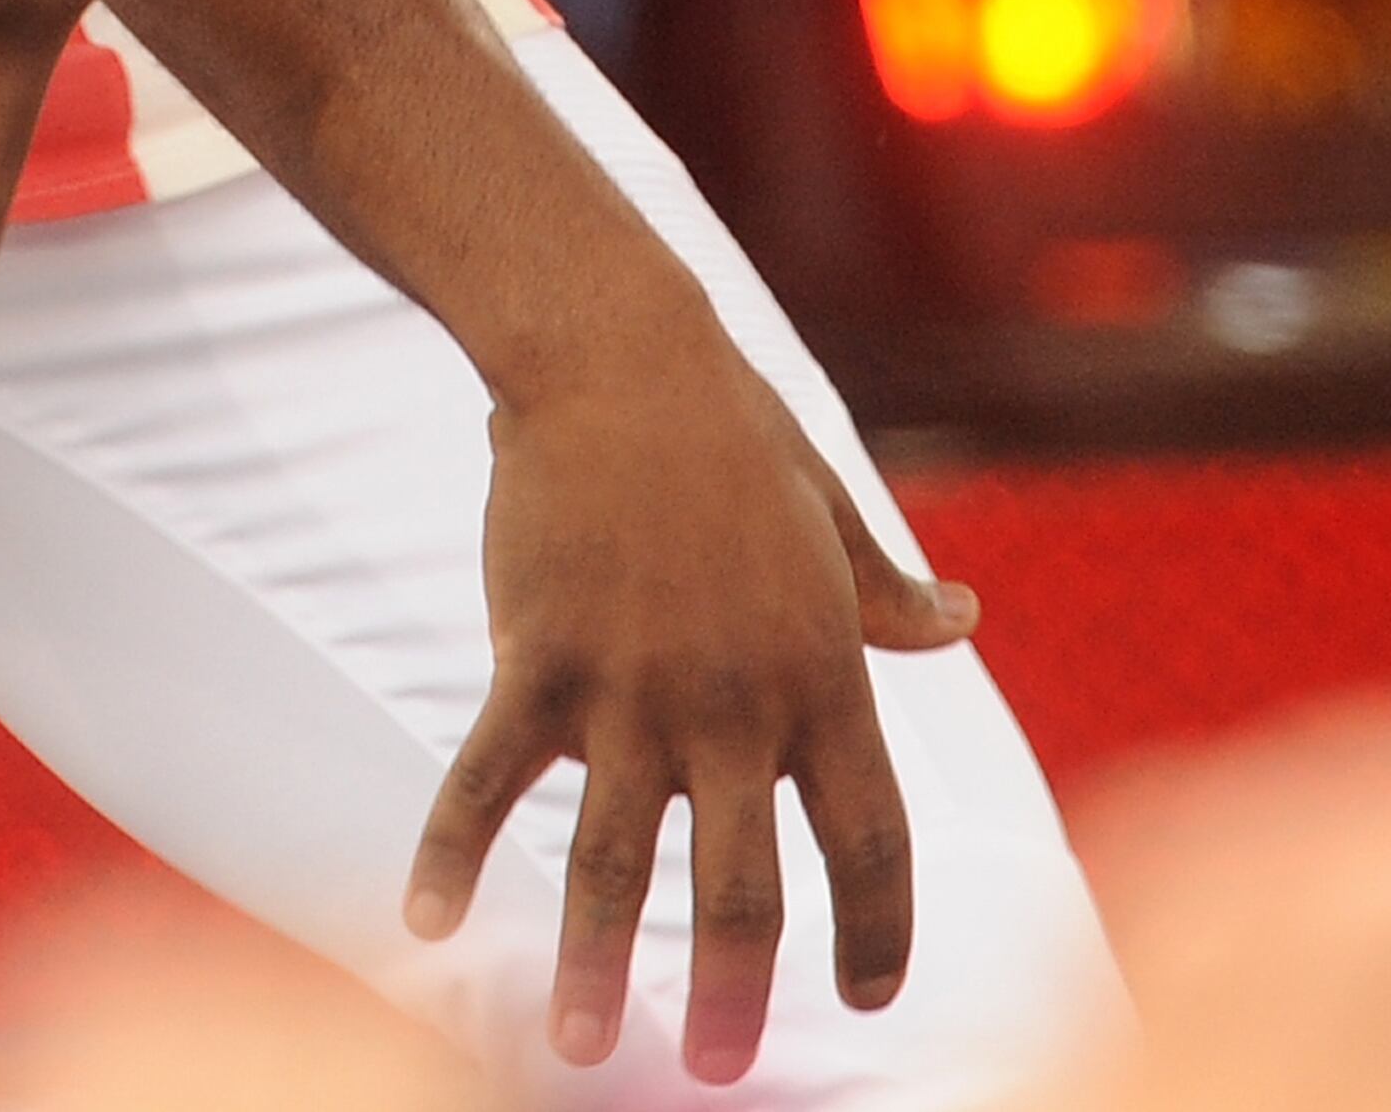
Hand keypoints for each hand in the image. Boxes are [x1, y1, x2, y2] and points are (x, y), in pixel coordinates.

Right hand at [403, 292, 976, 1083]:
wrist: (614, 351)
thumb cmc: (730, 432)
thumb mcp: (827, 514)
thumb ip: (888, 592)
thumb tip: (964, 622)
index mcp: (823, 675)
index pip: (874, 839)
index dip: (880, 931)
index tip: (871, 1000)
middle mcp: (734, 701)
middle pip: (743, 888)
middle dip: (733, 994)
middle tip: (716, 1072)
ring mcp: (629, 686)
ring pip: (614, 862)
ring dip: (595, 966)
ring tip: (580, 1050)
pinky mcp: (537, 657)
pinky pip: (486, 778)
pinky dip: (451, 855)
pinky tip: (426, 925)